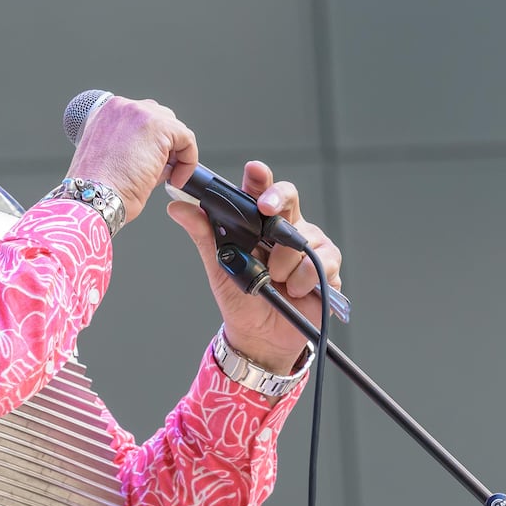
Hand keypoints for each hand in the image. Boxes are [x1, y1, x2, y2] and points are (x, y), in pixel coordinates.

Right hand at [67, 95, 197, 223]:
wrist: (94, 198)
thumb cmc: (95, 189)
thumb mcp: (109, 161)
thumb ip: (133, 150)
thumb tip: (162, 159)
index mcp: (103, 114)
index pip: (138, 119)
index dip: (149, 142)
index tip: (150, 161)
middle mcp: (119, 107)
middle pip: (158, 117)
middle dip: (164, 145)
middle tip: (161, 170)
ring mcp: (139, 113)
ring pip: (173, 128)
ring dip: (174, 153)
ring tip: (167, 176)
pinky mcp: (159, 127)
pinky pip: (186, 139)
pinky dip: (187, 161)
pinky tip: (175, 179)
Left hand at [167, 161, 343, 373]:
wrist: (259, 335)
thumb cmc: (240, 297)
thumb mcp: (219, 266)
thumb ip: (204, 235)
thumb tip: (177, 208)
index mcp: (259, 224)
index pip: (260, 192)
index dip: (259, 178)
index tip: (254, 170)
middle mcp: (287, 228)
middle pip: (288, 199)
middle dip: (277, 200)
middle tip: (265, 208)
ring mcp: (309, 246)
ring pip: (301, 238)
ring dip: (283, 261)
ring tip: (272, 279)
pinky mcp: (327, 268)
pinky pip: (319, 263)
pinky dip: (302, 279)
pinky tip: (293, 290)